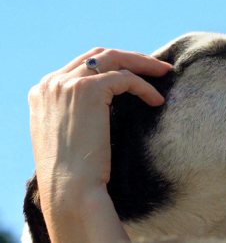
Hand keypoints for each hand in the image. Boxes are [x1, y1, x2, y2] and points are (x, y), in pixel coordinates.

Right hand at [28, 47, 170, 241]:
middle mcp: (51, 82)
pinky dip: (145, 87)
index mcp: (42, 90)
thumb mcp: (68, 130)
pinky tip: (157, 101)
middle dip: (131, 58)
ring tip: (165, 73)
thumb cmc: (75, 169)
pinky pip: (126, 78)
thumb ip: (77, 108)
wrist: (70, 187)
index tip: (136, 71)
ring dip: (143, 64)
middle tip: (157, 67)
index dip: (113, 65)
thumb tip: (108, 96)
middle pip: (99, 55)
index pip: (83, 64)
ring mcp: (67, 83)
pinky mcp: (87, 89)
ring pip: (114, 59)